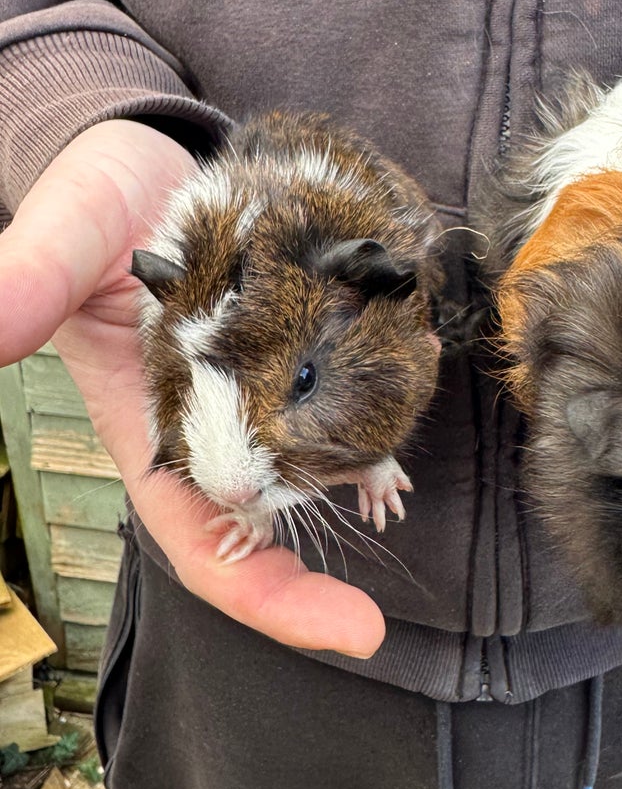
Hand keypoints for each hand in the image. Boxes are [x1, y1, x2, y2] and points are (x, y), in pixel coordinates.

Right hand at [0, 120, 384, 655]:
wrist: (133, 156)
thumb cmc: (89, 203)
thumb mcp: (60, 234)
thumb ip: (28, 277)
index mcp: (154, 434)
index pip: (211, 545)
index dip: (276, 600)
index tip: (358, 632)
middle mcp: (215, 428)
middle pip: (281, 519)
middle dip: (336, 539)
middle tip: (391, 543)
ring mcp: (259, 391)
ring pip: (323, 459)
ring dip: (365, 467)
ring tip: (408, 449)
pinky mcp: (295, 346)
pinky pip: (346, 389)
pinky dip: (380, 395)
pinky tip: (415, 363)